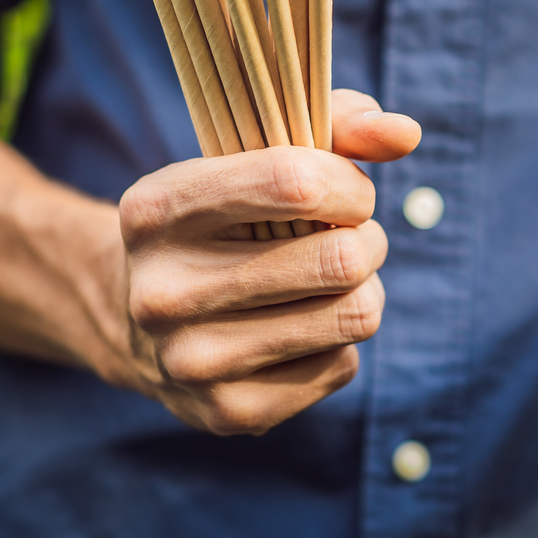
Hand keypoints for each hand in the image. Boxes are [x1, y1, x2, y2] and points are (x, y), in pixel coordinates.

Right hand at [119, 89, 419, 434]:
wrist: (129, 314)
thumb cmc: (218, 215)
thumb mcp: (251, 153)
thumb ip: (333, 124)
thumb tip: (407, 133)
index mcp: (158, 210)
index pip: (295, 182)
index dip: (349, 184)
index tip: (348, 191)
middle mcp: (164, 292)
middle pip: (340, 260)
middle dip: (366, 239)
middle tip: (349, 235)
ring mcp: (193, 361)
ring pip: (356, 315)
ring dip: (363, 288)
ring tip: (331, 277)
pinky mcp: (229, 413)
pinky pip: (344, 364)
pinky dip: (338, 338)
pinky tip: (299, 323)